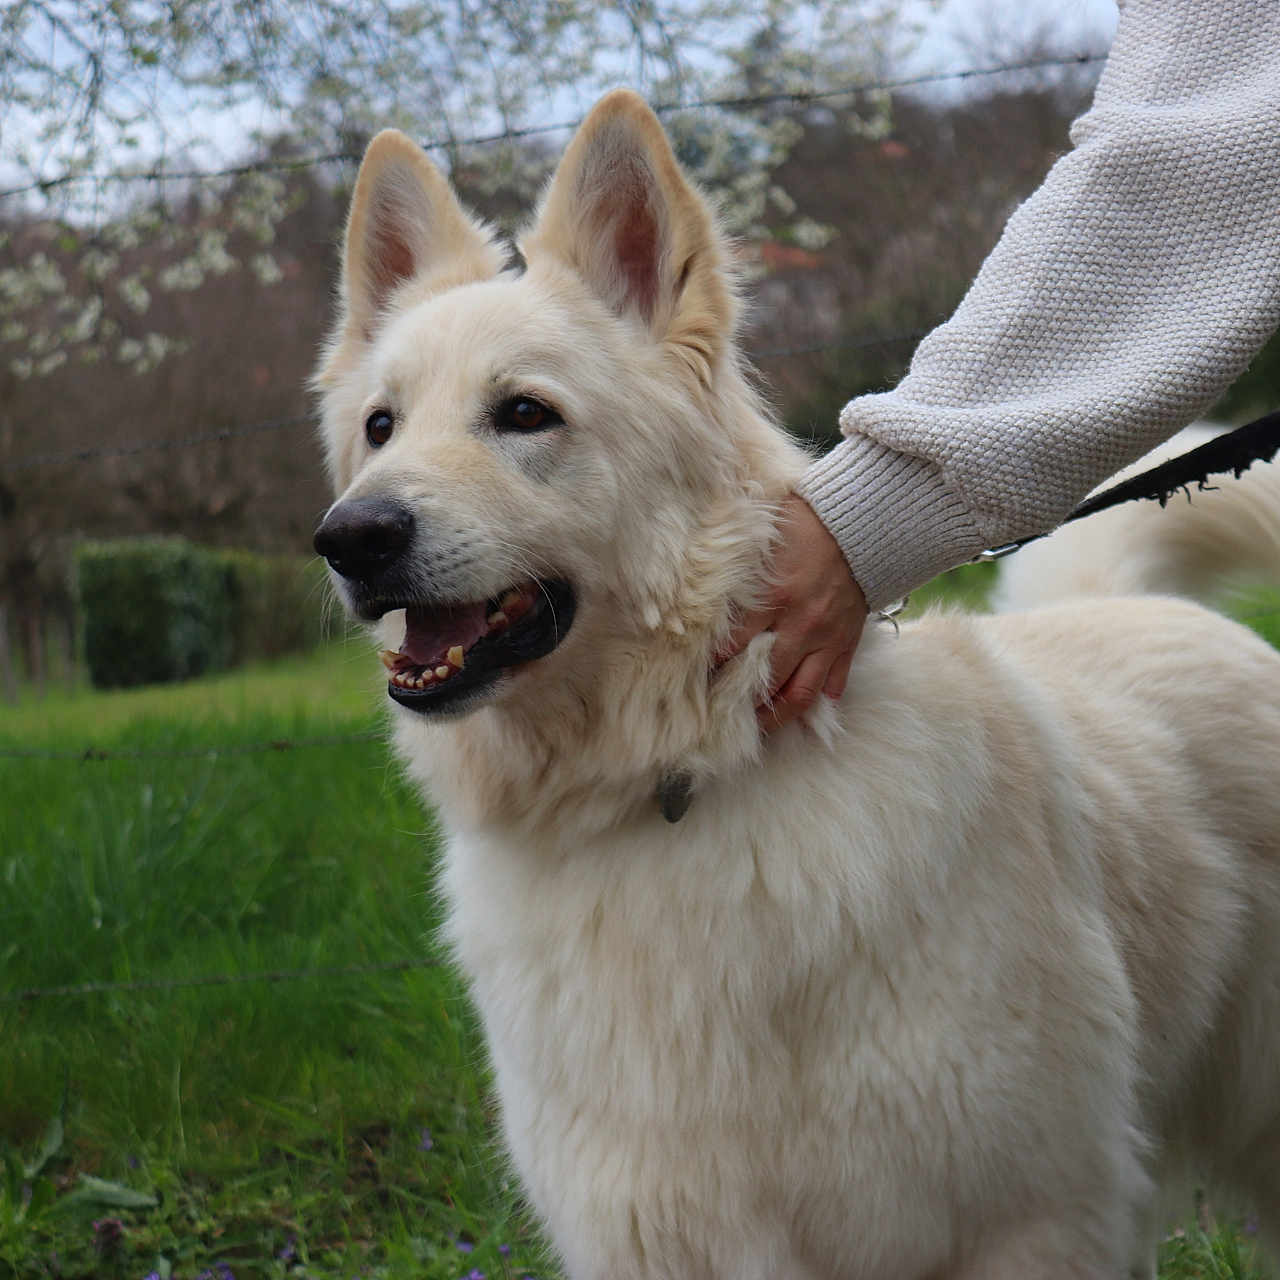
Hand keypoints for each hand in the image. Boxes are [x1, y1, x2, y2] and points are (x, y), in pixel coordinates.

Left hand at [717, 493, 867, 731]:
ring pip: (800, 692)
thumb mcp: (765, 537)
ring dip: (778, 714)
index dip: (711, 664)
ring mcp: (827, 638)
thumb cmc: (806, 522)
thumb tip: (700, 575)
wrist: (864, 520)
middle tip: (719, 716)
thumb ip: (737, 564)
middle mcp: (800, 625)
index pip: (732, 645)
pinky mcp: (847, 641)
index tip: (694, 677)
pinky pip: (834, 682)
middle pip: (765, 678)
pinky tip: (803, 711)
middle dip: (740, 701)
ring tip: (759, 728)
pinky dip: (819, 699)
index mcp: (773, 598)